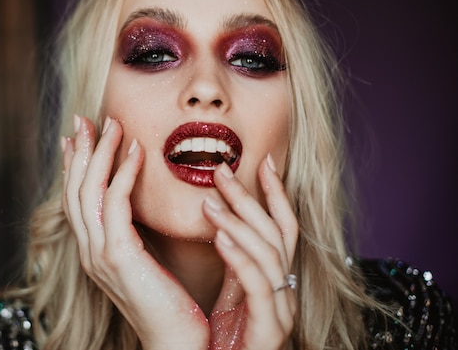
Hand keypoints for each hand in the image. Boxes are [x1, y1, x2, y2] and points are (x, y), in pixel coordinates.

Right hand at [62, 115, 208, 349]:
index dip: (75, 166)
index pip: (77, 200)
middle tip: (84, 119)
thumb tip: (137, 206)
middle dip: (79, 151)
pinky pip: (115, 203)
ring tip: (111, 124)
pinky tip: (135, 151)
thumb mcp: (147, 262)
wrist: (176, 342)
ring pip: (88, 191)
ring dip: (99, 153)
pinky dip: (122, 173)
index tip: (80, 137)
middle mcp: (89, 251)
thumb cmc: (170, 303)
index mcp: (95, 252)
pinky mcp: (117, 256)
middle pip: (74, 190)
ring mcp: (98, 254)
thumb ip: (136, 234)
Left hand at [203, 157, 297, 349]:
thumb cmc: (220, 339)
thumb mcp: (231, 293)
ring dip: (240, 223)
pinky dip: (240, 258)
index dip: (275, 194)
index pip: (282, 228)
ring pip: (270, 255)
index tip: (263, 161)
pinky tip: (219, 238)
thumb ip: (234, 261)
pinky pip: (258, 286)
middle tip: (221, 169)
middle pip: (276, 234)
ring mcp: (280, 312)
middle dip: (250, 198)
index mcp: (275, 281)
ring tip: (209, 202)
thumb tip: (219, 220)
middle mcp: (284, 293)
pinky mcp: (269, 330)